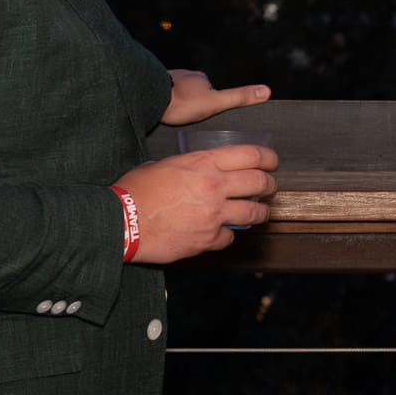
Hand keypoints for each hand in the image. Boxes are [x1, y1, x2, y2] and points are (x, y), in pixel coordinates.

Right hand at [115, 144, 279, 261]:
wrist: (123, 222)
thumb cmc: (136, 191)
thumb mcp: (164, 164)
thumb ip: (189, 165)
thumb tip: (199, 168)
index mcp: (204, 163)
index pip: (252, 156)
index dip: (269, 158)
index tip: (273, 162)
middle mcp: (214, 187)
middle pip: (260, 183)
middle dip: (270, 185)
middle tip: (270, 187)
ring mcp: (213, 215)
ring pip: (254, 213)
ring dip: (261, 212)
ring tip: (260, 212)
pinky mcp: (207, 239)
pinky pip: (229, 237)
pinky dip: (228, 234)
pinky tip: (222, 232)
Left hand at [161, 68, 269, 126]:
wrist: (150, 100)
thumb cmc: (182, 103)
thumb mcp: (216, 102)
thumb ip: (239, 97)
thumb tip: (266, 91)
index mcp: (201, 77)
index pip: (210, 90)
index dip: (209, 103)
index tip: (203, 112)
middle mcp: (185, 74)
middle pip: (193, 91)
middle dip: (191, 102)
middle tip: (186, 115)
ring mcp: (168, 79)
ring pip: (177, 92)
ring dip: (176, 102)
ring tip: (173, 114)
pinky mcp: (154, 87)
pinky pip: (162, 95)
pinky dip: (164, 102)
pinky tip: (161, 111)